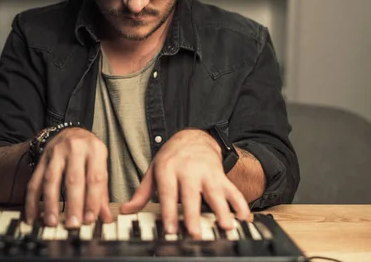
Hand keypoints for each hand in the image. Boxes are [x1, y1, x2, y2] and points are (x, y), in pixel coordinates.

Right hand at [25, 127, 112, 227]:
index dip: (92, 200)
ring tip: (52, 222)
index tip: (90, 219)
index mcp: (94, 150)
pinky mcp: (42, 160)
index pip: (95, 178)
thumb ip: (102, 192)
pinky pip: (34, 181)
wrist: (71, 132)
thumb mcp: (101, 164)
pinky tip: (33, 217)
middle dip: (73, 204)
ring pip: (51, 180)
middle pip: (73, 179)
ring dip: (50, 203)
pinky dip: (32, 201)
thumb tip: (105, 218)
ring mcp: (55, 153)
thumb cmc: (89, 152)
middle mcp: (74, 149)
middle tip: (73, 224)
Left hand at [119, 129, 249, 237]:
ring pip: (215, 193)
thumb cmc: (171, 158)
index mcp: (168, 170)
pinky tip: (244, 218)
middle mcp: (188, 171)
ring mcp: (207, 173)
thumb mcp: (154, 171)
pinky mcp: (221, 176)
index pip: (168, 193)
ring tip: (225, 226)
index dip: (169, 212)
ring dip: (222, 210)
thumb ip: (142, 193)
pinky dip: (240, 204)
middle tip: (195, 233)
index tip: (171, 230)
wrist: (193, 137)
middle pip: (191, 195)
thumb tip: (126, 210)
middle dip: (194, 215)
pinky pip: (233, 190)